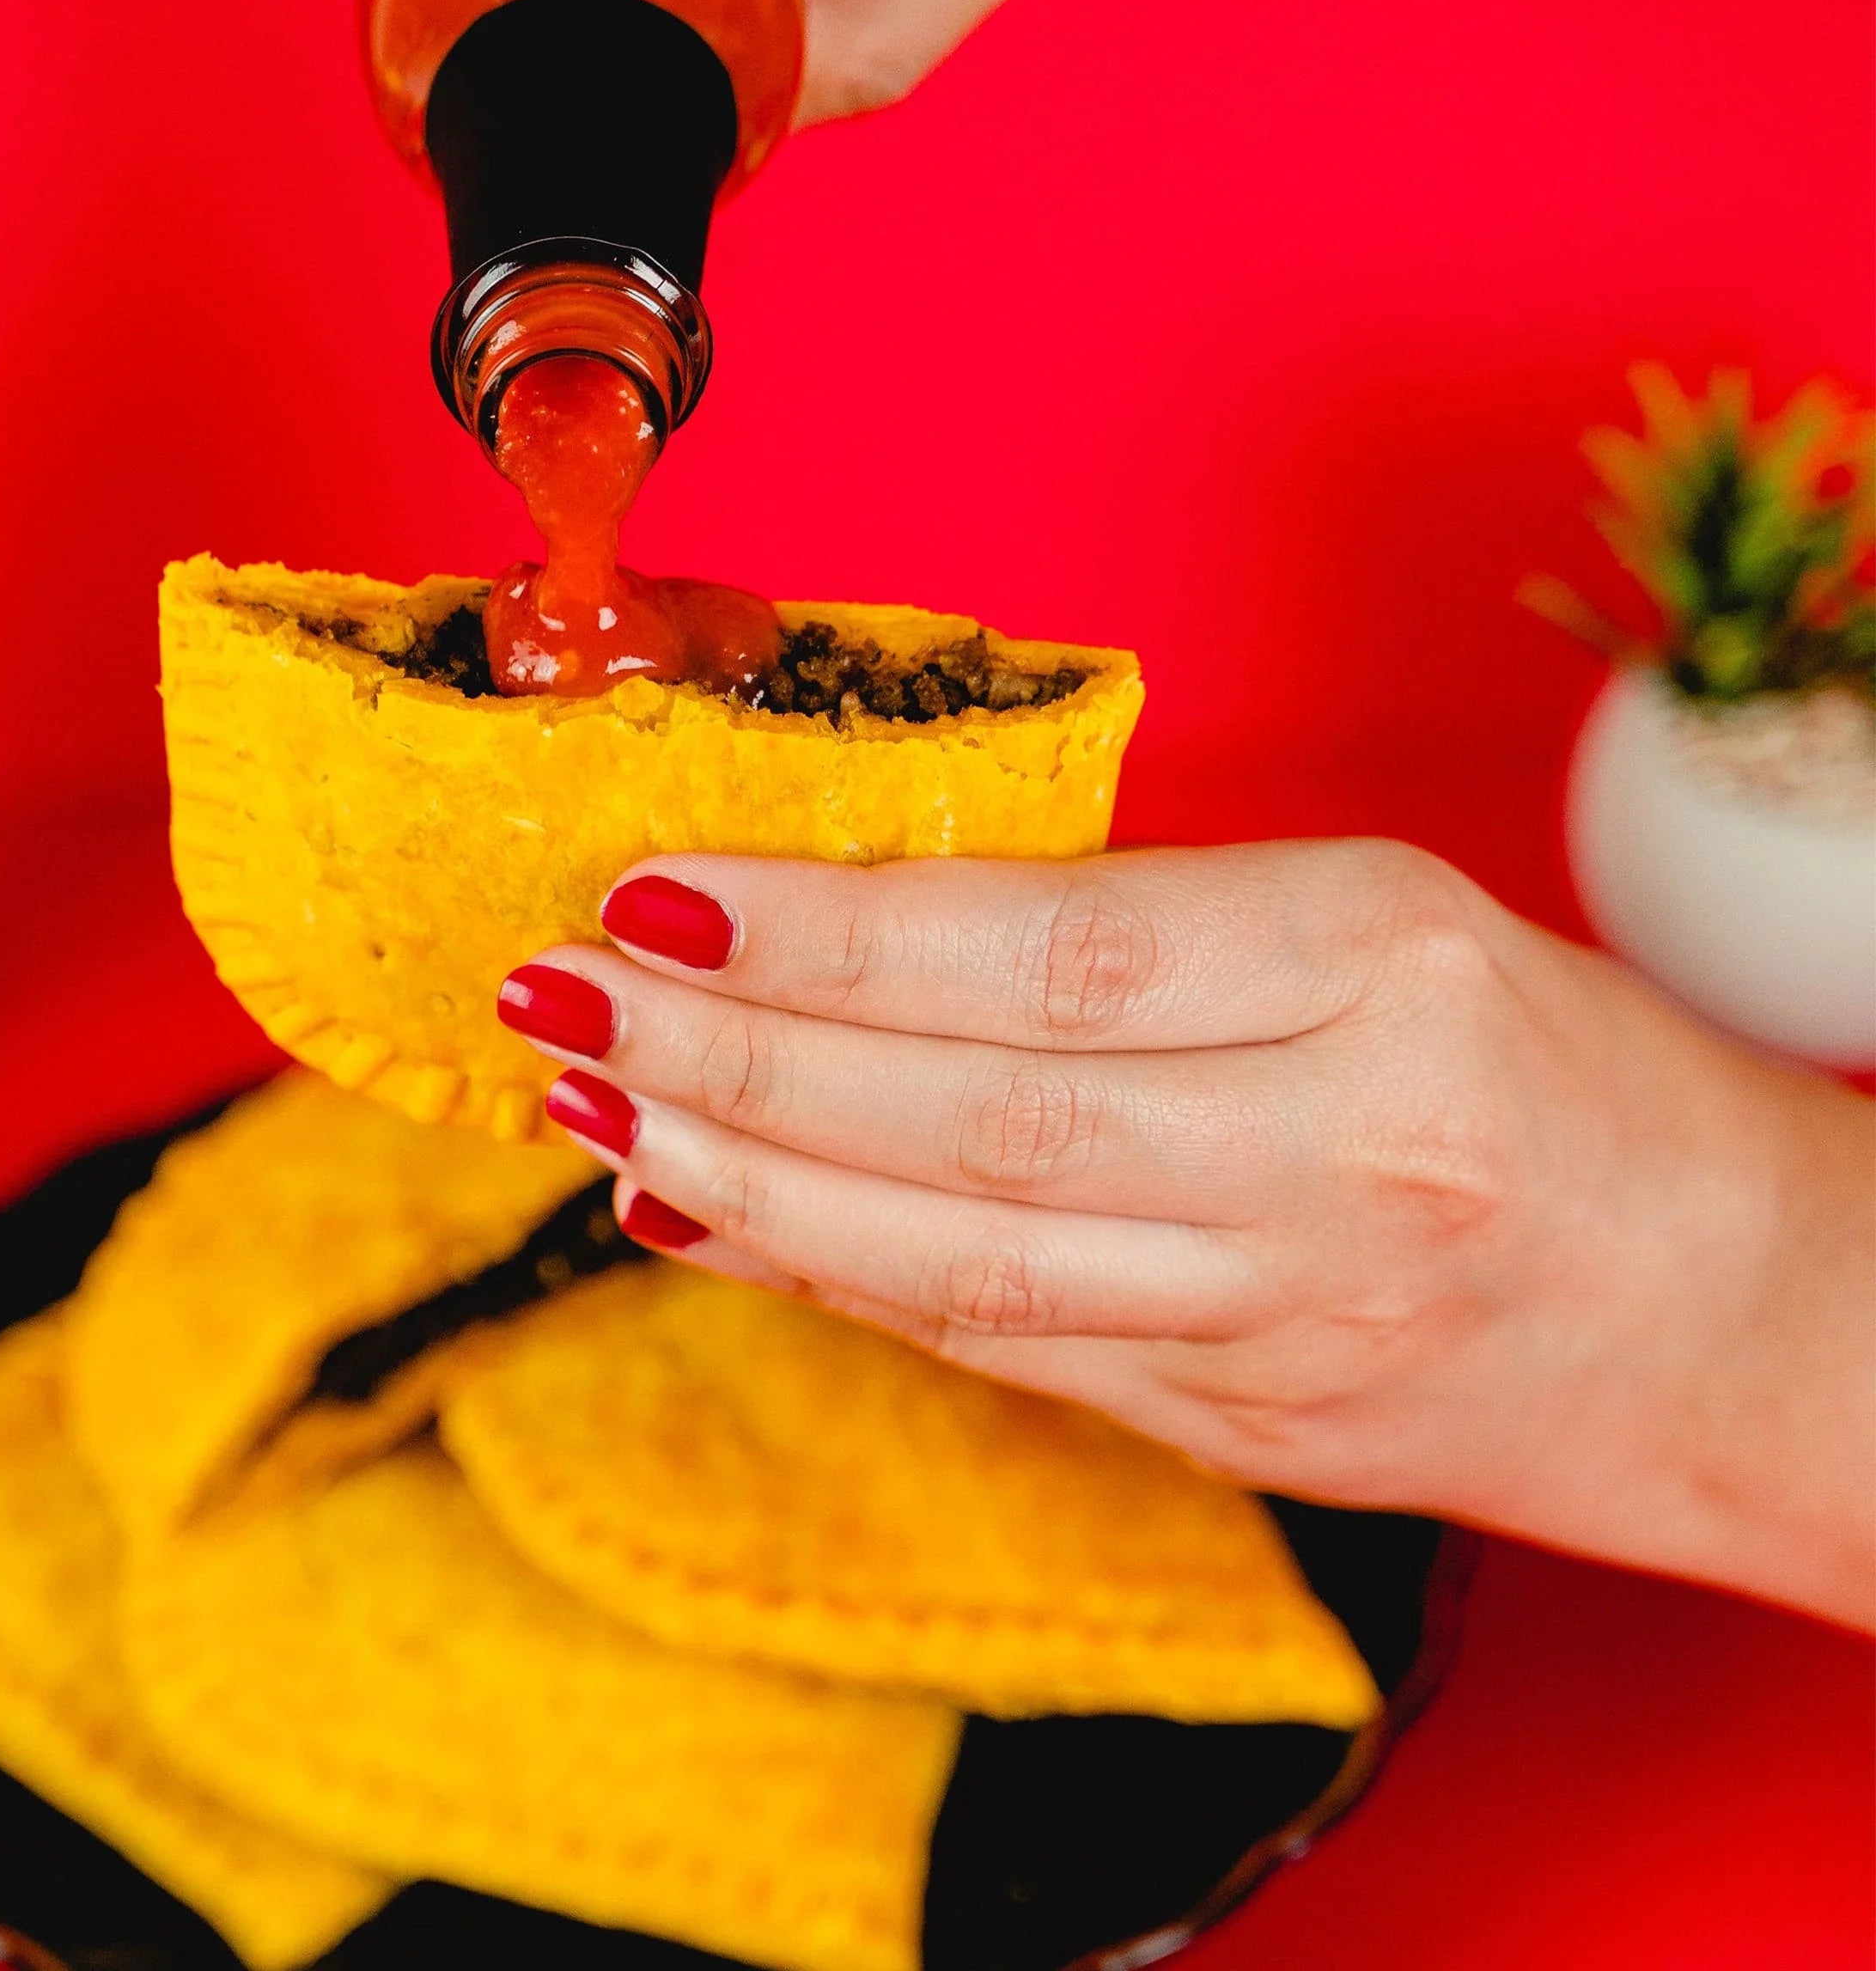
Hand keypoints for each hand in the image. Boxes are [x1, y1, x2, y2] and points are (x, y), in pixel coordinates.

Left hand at [496, 842, 1875, 1628]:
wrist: (1755, 1318)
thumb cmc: (1559, 1071)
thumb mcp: (1378, 922)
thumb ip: (1131, 939)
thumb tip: (844, 933)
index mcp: (1381, 969)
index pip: (1045, 955)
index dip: (828, 932)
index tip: (660, 890)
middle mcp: (1335, 1155)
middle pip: (972, 1119)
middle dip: (735, 1060)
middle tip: (565, 996)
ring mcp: (1286, 1321)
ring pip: (960, 1260)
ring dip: (743, 1186)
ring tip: (591, 1108)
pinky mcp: (1245, 1431)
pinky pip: (997, 1347)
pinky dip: (831, 1282)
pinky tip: (701, 1221)